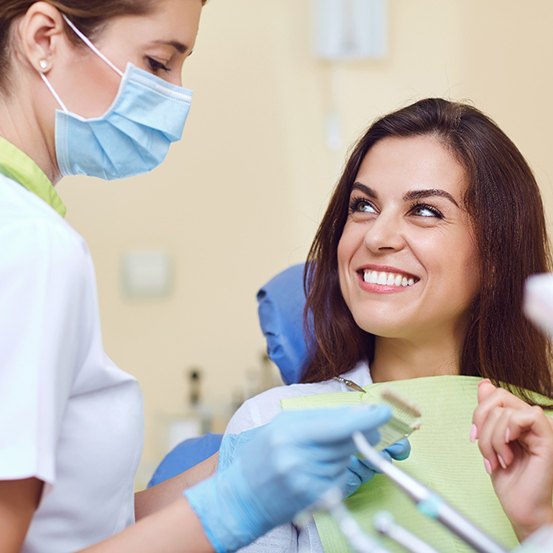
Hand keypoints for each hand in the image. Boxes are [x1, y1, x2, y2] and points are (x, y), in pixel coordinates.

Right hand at [218, 427, 409, 499]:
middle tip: (370, 431)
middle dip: (362, 434)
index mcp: (289, 431)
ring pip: (344, 460)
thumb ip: (317, 418)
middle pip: (347, 442)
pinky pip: (339, 479)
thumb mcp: (282, 426)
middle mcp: (297, 456)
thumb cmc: (261, 456)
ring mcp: (305, 480)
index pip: (338, 424)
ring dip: (343, 454)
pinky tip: (318, 472)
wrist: (239, 498)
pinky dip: (337, 472)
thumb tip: (356, 413)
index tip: (384, 412)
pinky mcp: (311, 499)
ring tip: (318, 455)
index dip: (365, 418)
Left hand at [472, 380, 552, 540]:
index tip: (473, 437)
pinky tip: (508, 454)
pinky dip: (507, 435)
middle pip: (497, 397)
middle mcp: (530, 420)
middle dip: (482, 425)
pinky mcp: (548, 439)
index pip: (494, 394)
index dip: (478, 413)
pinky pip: (527, 417)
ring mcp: (540, 429)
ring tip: (498, 460)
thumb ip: (488, 413)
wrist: (521, 509)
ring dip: (491, 440)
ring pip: (504, 412)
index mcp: (517, 419)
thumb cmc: (508, 479)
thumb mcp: (488, 441)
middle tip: (486, 451)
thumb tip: (484, 384)